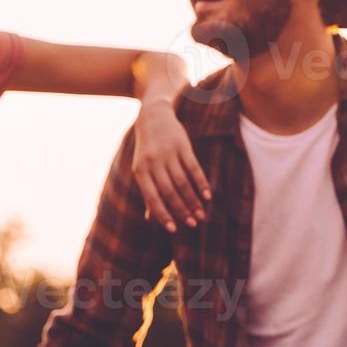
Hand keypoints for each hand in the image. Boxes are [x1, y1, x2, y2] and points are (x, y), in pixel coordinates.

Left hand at [131, 103, 210, 231]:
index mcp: (140, 171)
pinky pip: (193, 168)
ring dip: (193, 200)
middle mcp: (153, 163)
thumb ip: (148, 192)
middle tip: (194, 224)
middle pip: (170, 192)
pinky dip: (201, 183)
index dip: (163, 214)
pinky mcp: (183, 147)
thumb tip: (151, 218)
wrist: (153, 117)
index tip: (174, 230)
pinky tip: (207, 195)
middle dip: (182, 210)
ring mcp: (168, 154)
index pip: (152, 198)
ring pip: (183, 182)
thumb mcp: (143, 169)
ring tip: (202, 214)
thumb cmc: (147, 150)